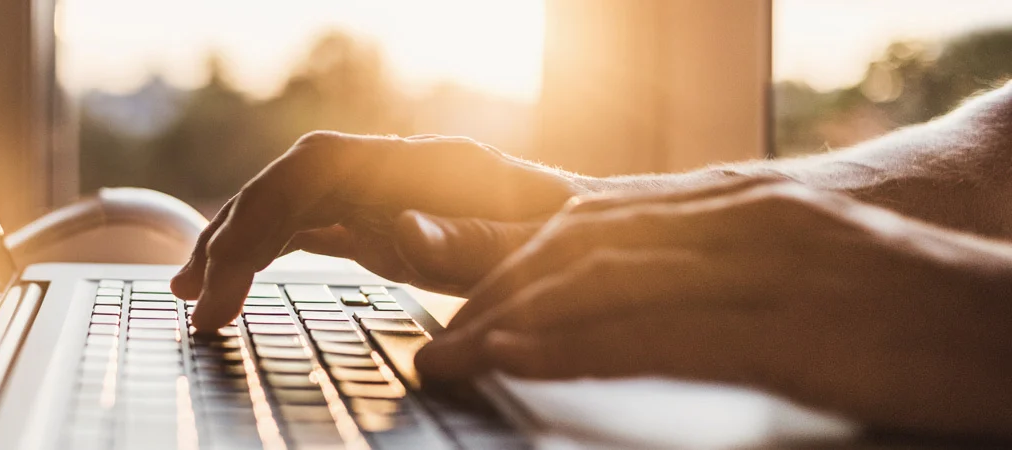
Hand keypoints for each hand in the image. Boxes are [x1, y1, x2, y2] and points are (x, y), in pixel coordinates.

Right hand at [172, 131, 580, 330]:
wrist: (603, 241)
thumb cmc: (576, 249)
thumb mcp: (536, 252)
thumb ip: (472, 241)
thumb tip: (398, 230)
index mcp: (430, 166)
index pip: (318, 168)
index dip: (262, 212)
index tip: (228, 275)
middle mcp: (397, 169)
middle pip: (290, 182)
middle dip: (233, 236)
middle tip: (197, 303)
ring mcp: (385, 193)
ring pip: (289, 201)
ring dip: (236, 243)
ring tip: (191, 294)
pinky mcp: (381, 219)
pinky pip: (307, 225)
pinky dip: (264, 252)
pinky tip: (233, 280)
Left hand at [416, 178, 1011, 437]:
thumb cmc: (916, 312)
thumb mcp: (804, 271)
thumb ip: (725, 277)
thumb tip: (649, 312)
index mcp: (742, 203)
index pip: (598, 222)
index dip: (520, 265)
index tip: (471, 308)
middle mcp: (741, 217)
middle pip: (581, 244)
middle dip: (499, 293)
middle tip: (446, 339)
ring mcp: (764, 264)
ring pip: (600, 276)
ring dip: (510, 318)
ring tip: (454, 355)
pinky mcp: (788, 327)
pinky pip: (653, 330)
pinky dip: (571, 343)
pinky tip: (520, 360)